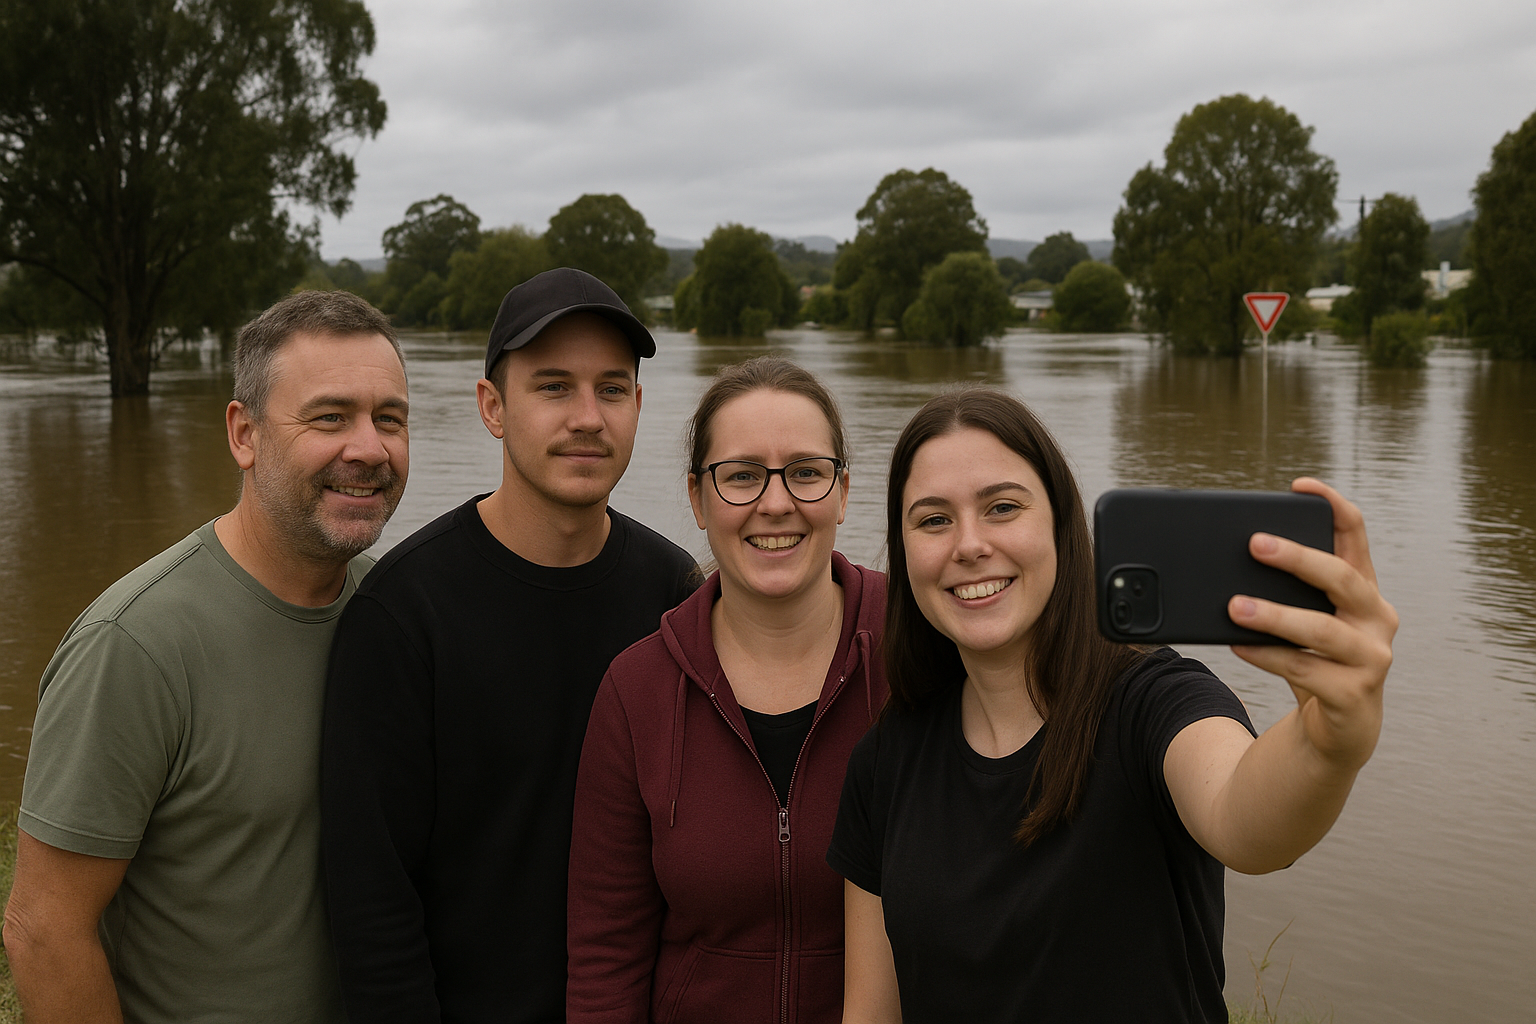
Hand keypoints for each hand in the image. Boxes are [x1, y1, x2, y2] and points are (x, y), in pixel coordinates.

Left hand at [1227, 477, 1397, 770]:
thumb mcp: (1303, 623)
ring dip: (1275, 615)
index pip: (1356, 538)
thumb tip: (1224, 567)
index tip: (1301, 485)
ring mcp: (1373, 659)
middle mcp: (1377, 619)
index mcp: (1364, 592)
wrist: (1338, 731)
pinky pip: (1306, 671)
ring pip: (1322, 630)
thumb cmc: (1315, 663)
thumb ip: (1283, 595)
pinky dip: (1269, 656)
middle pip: (1342, 578)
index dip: (1333, 506)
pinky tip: (1240, 646)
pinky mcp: (1355, 696)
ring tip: (1234, 605)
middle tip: (1255, 543)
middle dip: (1298, 558)